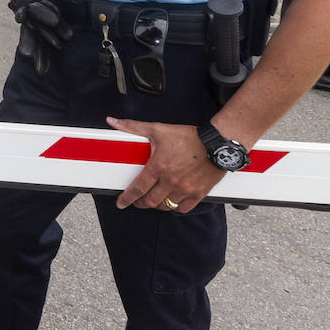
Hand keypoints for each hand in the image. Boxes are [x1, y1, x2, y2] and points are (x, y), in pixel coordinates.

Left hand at [107, 117, 224, 213]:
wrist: (217, 144)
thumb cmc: (188, 137)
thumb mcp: (158, 129)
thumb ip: (133, 127)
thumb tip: (112, 121)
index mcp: (158, 167)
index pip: (138, 188)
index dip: (127, 198)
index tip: (121, 203)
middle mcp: (171, 181)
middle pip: (150, 201)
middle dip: (139, 203)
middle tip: (136, 202)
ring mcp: (185, 189)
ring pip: (165, 206)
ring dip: (156, 205)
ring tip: (152, 200)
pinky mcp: (198, 193)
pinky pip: (183, 208)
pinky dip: (174, 208)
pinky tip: (171, 202)